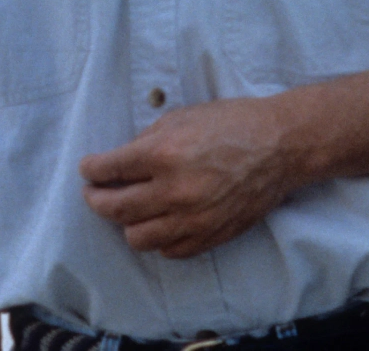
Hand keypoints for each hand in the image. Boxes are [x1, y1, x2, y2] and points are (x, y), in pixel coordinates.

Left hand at [78, 97, 300, 258]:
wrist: (280, 146)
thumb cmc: (232, 124)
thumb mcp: (181, 117)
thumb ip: (146, 141)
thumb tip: (120, 162)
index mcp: (164, 154)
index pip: (108, 170)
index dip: (91, 170)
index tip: (88, 170)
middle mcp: (175, 191)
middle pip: (114, 209)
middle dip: (96, 200)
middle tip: (94, 193)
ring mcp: (193, 219)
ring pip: (137, 238)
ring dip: (127, 223)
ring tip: (129, 209)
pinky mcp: (210, 236)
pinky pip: (169, 250)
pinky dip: (159, 237)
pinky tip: (160, 221)